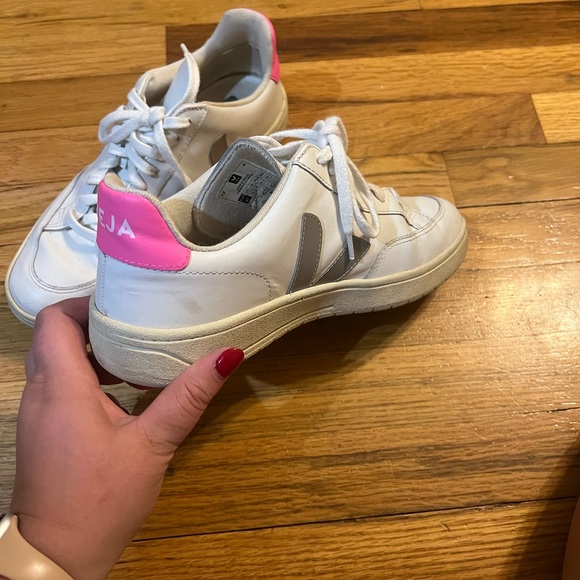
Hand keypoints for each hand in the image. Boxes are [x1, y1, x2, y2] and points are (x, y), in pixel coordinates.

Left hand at [9, 297, 242, 578]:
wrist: (58, 557)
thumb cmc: (102, 498)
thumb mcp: (153, 445)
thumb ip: (188, 397)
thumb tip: (227, 356)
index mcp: (62, 387)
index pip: (56, 319)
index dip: (86, 303)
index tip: (125, 303)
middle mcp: (39, 392)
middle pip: (55, 335)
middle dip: (93, 322)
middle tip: (136, 319)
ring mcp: (36, 412)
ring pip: (55, 359)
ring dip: (89, 348)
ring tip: (134, 348)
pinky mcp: (41, 429)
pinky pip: (57, 383)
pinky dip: (84, 373)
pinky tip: (120, 388)